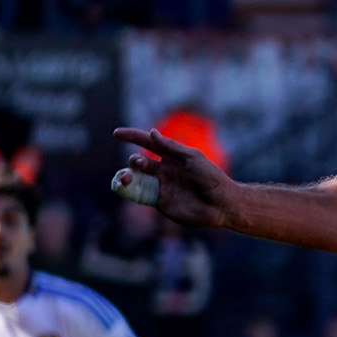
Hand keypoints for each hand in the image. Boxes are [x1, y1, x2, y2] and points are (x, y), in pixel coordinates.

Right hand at [110, 127, 237, 229]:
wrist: (220, 204)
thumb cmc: (210, 178)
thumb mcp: (191, 157)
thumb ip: (170, 146)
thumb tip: (152, 132)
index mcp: (171, 157)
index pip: (147, 144)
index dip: (132, 137)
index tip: (116, 134)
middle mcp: (163, 171)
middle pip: (138, 162)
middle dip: (133, 161)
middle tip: (139, 164)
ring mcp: (160, 186)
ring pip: (135, 178)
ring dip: (126, 176)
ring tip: (125, 177)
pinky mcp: (159, 202)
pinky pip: (138, 195)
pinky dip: (128, 190)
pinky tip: (125, 187)